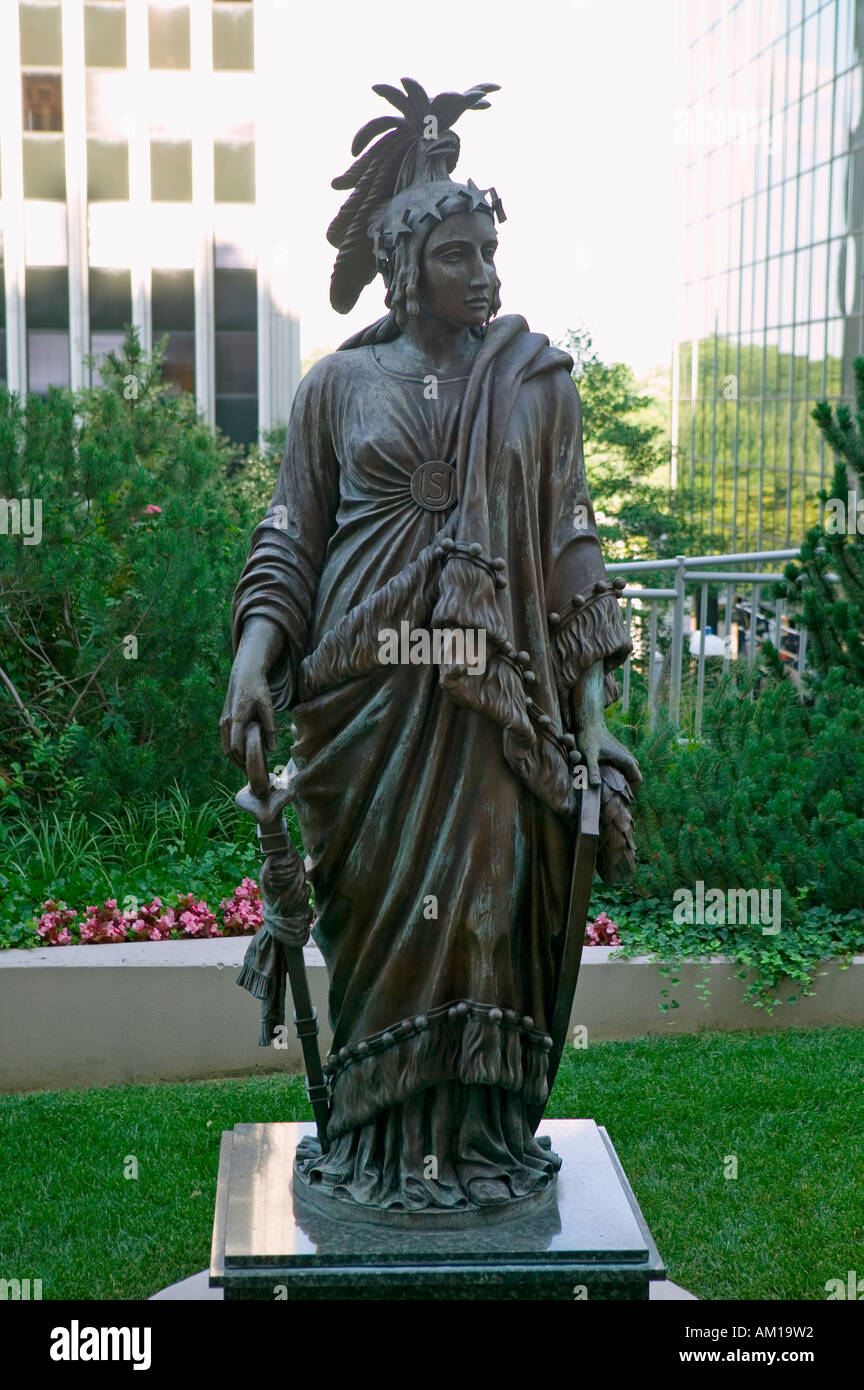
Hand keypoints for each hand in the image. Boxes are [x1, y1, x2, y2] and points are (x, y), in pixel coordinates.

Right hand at [220, 652, 276, 773]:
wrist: (245, 674)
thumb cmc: (258, 689)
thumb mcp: (267, 708)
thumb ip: (270, 728)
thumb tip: (272, 750)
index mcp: (237, 718)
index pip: (236, 746)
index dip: (243, 759)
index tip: (253, 769)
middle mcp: (226, 721)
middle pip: (228, 749)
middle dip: (238, 763)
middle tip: (250, 774)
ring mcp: (223, 720)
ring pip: (225, 745)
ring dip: (234, 757)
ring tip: (246, 767)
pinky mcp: (224, 719)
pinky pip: (225, 739)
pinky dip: (232, 749)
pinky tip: (242, 754)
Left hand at [577, 716, 641, 791]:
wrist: (589, 723)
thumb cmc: (589, 738)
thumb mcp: (589, 755)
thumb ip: (592, 769)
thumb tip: (595, 785)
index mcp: (627, 760)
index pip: (638, 780)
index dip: (632, 791)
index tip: (619, 798)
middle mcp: (629, 758)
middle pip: (634, 778)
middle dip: (626, 787)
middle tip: (613, 795)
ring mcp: (625, 756)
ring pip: (629, 773)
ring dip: (622, 781)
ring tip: (609, 789)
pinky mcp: (618, 755)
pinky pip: (623, 768)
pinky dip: (618, 775)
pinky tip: (605, 778)